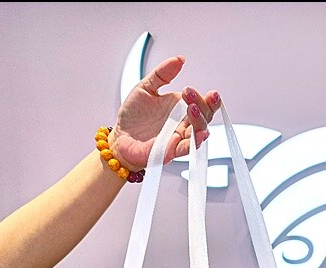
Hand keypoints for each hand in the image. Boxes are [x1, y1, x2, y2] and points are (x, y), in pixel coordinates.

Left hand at [109, 55, 221, 171]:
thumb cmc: (134, 116)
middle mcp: (184, 123)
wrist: (120, 136)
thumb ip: (162, 74)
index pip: (202, 103)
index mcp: (181, 108)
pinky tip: (199, 134)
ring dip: (199, 121)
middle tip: (188, 94)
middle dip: (203, 105)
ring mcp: (179, 137)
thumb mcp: (146, 87)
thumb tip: (179, 59)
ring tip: (191, 109)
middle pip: (205, 116)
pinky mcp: (171, 150)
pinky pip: (188, 148)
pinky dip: (195, 142)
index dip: (205, 97)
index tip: (189, 89)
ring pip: (199, 132)